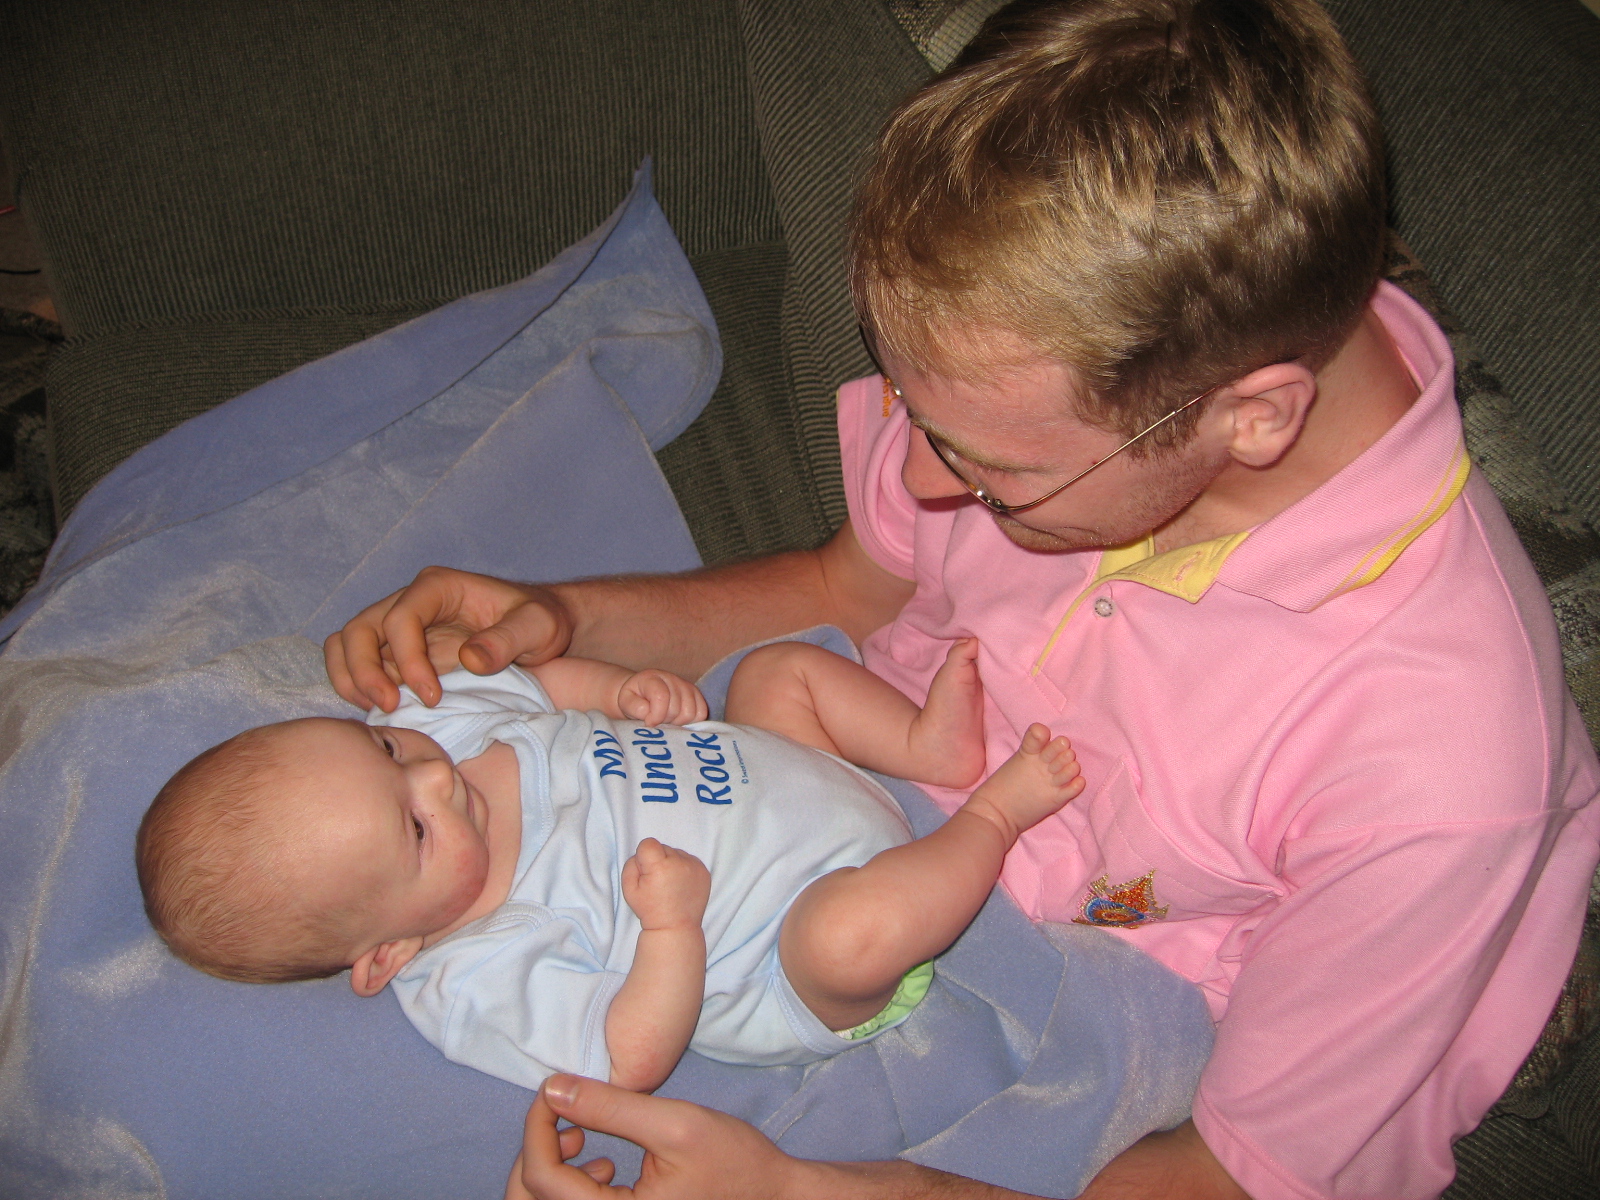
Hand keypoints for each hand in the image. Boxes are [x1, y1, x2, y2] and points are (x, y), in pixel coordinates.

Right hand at [324, 566, 573, 710]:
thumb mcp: (538, 627)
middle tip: (390, 708)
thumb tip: (469, 660)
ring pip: (347, 644)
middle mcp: (410, 602)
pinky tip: (383, 711)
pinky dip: (358, 687)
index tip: (432, 696)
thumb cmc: (540, 621)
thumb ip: (507, 640)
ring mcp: (399, 628)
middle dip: (364, 670)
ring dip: (351, 679)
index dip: (407, 659)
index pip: (400, 618)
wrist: (540, 630)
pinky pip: (358, 664)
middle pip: (359, 629)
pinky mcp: (397, 652)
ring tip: (380, 711)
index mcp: (438, 587)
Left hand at [506, 1075, 813, 1199]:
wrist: (771, 1195)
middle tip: (566, 1117)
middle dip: (535, 1152)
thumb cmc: (733, 1161)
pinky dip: (570, 1185)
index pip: (541, 1179)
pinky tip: (604, 1164)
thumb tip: (552, 1088)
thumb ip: (610, 1107)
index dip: (537, 1127)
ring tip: (583, 1138)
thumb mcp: (674, 1124)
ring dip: (550, 1169)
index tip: (555, 1090)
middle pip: (530, 1199)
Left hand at [617, 670, 708, 725]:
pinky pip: (701, 713)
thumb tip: (649, 714)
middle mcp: (672, 679)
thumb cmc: (633, 699)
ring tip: (667, 720)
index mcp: (652, 678)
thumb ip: (634, 707)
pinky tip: (678, 720)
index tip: (648, 723)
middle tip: (656, 721)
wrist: (641, 693)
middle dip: (665, 721)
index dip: (656, 716)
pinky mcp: (696, 695)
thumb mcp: (625, 702)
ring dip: (678, 723)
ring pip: (690, 713)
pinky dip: (691, 721)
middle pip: (676, 709)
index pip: (661, 697)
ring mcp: (686, 686)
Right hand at [620, 840, 709, 930]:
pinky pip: (689, 860)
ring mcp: (695, 866)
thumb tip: (642, 855)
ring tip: (671, 884)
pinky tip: (681, 884)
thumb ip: (631, 865)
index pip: (648, 843)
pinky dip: (684, 868)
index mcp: (659, 867)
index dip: (643, 857)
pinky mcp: (704, 871)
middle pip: (663, 847)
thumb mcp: (628, 889)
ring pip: (677, 853)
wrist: (675, 926)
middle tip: (658, 882)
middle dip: (658, 860)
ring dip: (672, 863)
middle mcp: (680, 863)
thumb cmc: (650, 909)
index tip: (647, 872)